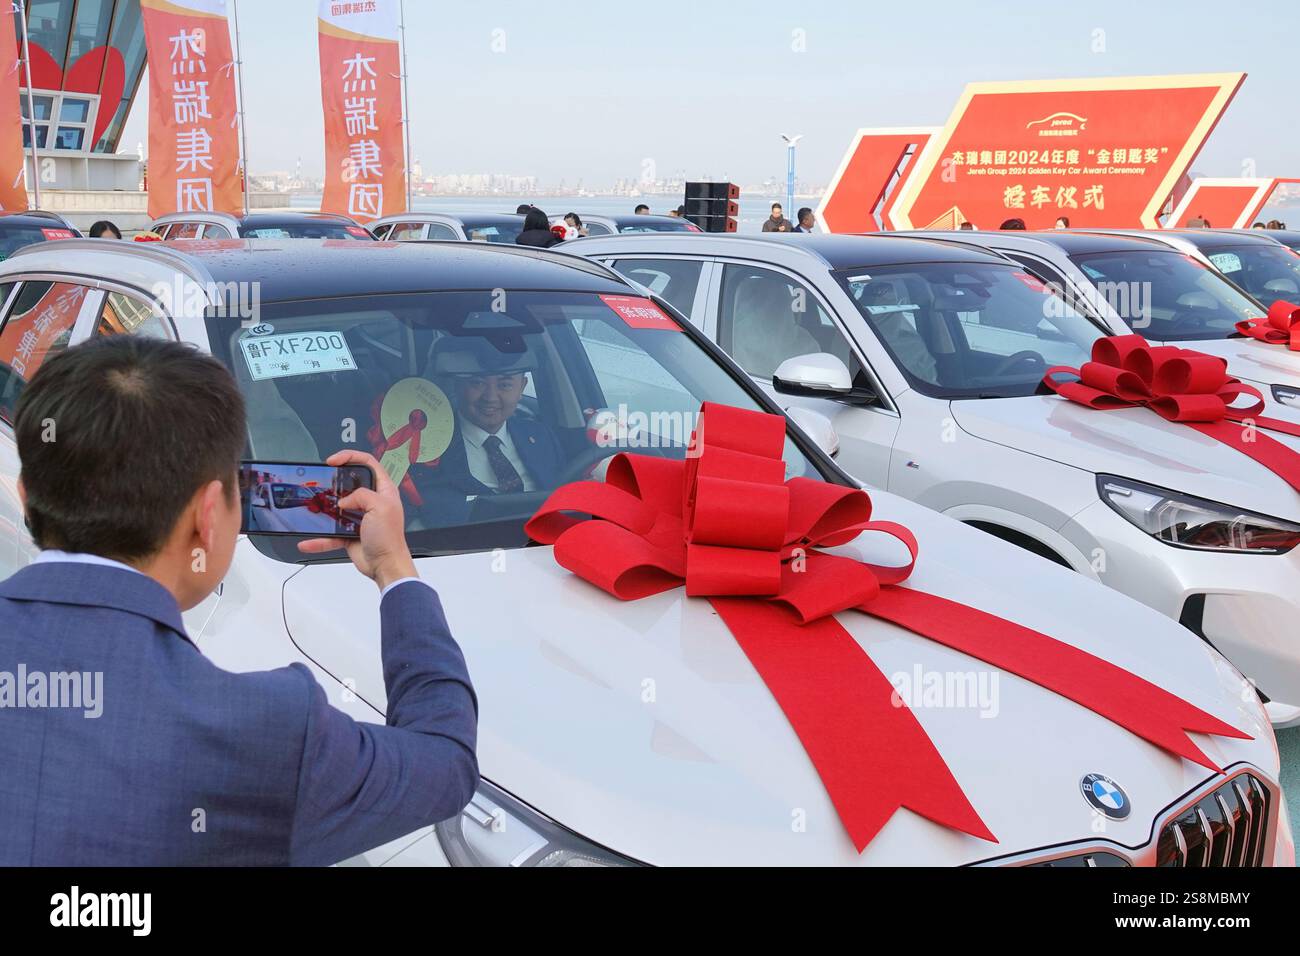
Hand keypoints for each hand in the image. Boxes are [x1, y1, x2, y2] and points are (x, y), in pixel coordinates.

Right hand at [298, 450, 417, 591]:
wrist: (386, 565)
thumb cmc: (390, 538)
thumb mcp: (380, 507)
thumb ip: (361, 495)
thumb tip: (345, 500)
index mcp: (383, 490)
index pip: (367, 463)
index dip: (350, 457)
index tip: (333, 460)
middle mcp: (371, 501)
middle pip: (349, 483)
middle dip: (334, 483)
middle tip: (322, 482)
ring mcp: (359, 517)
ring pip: (336, 508)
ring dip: (323, 510)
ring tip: (313, 508)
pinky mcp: (350, 533)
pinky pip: (330, 533)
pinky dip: (319, 538)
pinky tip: (308, 541)